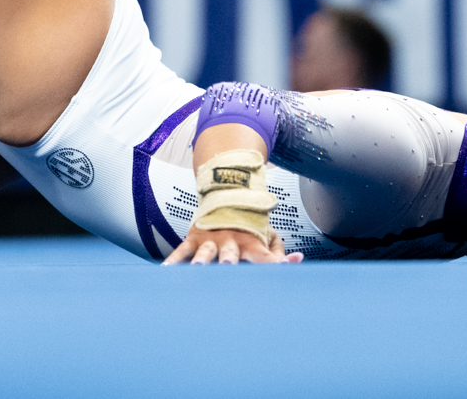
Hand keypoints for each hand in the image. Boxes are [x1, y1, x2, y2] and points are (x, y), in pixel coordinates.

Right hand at [162, 227, 299, 264]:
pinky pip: (182, 251)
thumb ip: (278, 252)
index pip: (264, 256)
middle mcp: (230, 241)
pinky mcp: (194, 239)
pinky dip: (174, 261)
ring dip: (202, 260)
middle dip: (229, 260)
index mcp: (250, 242)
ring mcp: (210, 239)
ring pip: (205, 251)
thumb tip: (300, 259)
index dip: (274, 262)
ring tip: (197, 269)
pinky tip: (166, 272)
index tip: (282, 268)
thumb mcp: (266, 236)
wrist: (225, 194)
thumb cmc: (247, 224)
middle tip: (228, 266)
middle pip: (230, 253)